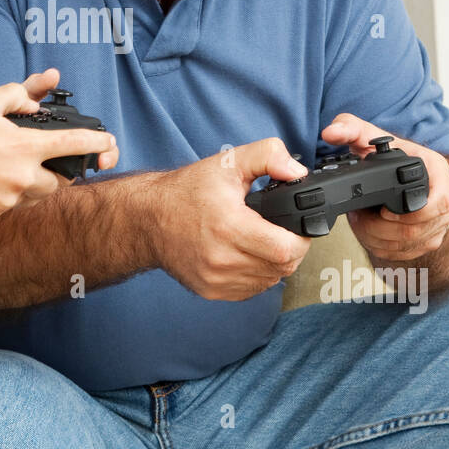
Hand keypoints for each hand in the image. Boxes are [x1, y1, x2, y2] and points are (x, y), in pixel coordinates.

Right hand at [0, 69, 117, 222]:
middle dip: (55, 173)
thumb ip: (19, 96)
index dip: (96, 143)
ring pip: (32, 196)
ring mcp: (5, 200)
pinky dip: (3, 194)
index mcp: (24, 147)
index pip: (72, 145)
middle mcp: (20, 177)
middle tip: (40, 161)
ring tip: (4, 166)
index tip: (108, 143)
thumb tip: (37, 99)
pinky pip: (8, 206)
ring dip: (29, 184)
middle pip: (57, 183)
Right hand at [152, 139, 309, 300]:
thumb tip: (298, 173)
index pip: (285, 250)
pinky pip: (251, 290)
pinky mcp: (211, 291)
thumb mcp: (229, 162)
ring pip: (269, 281)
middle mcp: (221, 259)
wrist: (148, 218)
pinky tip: (247, 255)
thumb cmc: (187, 190)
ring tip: (261, 241)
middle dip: (290, 250)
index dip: (300, 239)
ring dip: (273, 263)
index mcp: (229, 227)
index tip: (295, 227)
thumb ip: (269, 157)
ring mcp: (216, 279)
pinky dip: (257, 275)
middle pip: (282, 267)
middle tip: (280, 232)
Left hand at [321, 113, 448, 260]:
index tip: (383, 211)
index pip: (439, 202)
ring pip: (408, 245)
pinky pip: (405, 253)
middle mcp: (445, 200)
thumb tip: (331, 133)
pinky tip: (370, 231)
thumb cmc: (391, 154)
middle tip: (358, 216)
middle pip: (416, 230)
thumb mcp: (371, 136)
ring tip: (361, 221)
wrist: (405, 171)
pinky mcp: (429, 239)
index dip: (410, 213)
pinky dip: (381, 246)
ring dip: (376, 238)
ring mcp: (439, 223)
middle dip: (379, 228)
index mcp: (438, 172)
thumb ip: (350, 128)